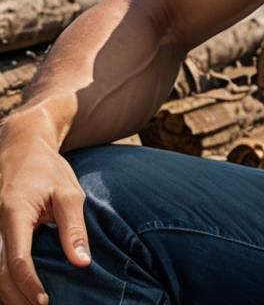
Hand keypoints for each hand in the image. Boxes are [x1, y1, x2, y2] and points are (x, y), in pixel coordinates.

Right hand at [0, 114, 90, 304]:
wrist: (21, 147)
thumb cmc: (48, 169)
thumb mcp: (68, 193)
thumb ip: (73, 228)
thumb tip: (82, 263)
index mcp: (13, 213)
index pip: (16, 260)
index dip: (28, 285)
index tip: (44, 302)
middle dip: (16, 296)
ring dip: (6, 293)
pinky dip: (2, 280)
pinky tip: (16, 293)